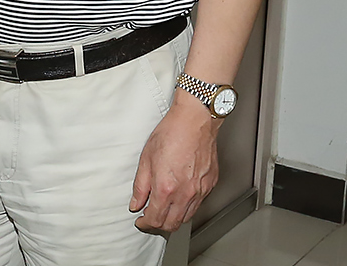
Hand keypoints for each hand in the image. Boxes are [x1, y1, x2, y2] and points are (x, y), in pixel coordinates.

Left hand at [130, 99, 218, 232]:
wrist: (195, 121)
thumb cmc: (172, 133)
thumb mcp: (146, 159)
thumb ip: (140, 186)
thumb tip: (136, 203)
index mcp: (166, 188)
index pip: (155, 219)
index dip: (145, 223)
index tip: (141, 221)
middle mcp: (185, 193)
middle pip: (172, 224)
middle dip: (158, 225)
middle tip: (150, 217)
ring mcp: (200, 191)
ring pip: (186, 217)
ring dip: (173, 217)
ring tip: (164, 207)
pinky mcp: (210, 185)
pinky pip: (198, 204)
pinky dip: (187, 206)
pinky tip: (179, 196)